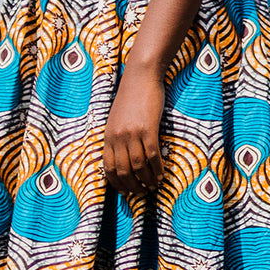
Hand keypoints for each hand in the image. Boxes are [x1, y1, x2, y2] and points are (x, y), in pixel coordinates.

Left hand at [103, 61, 165, 195]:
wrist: (141, 77)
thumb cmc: (131, 96)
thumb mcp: (118, 119)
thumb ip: (118, 136)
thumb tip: (124, 155)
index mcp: (108, 136)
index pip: (108, 169)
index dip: (117, 184)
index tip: (126, 191)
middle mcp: (117, 138)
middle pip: (123, 171)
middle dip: (132, 186)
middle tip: (142, 192)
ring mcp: (132, 134)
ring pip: (138, 166)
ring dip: (146, 180)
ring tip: (153, 185)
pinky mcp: (148, 129)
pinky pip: (152, 155)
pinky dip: (157, 168)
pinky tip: (161, 174)